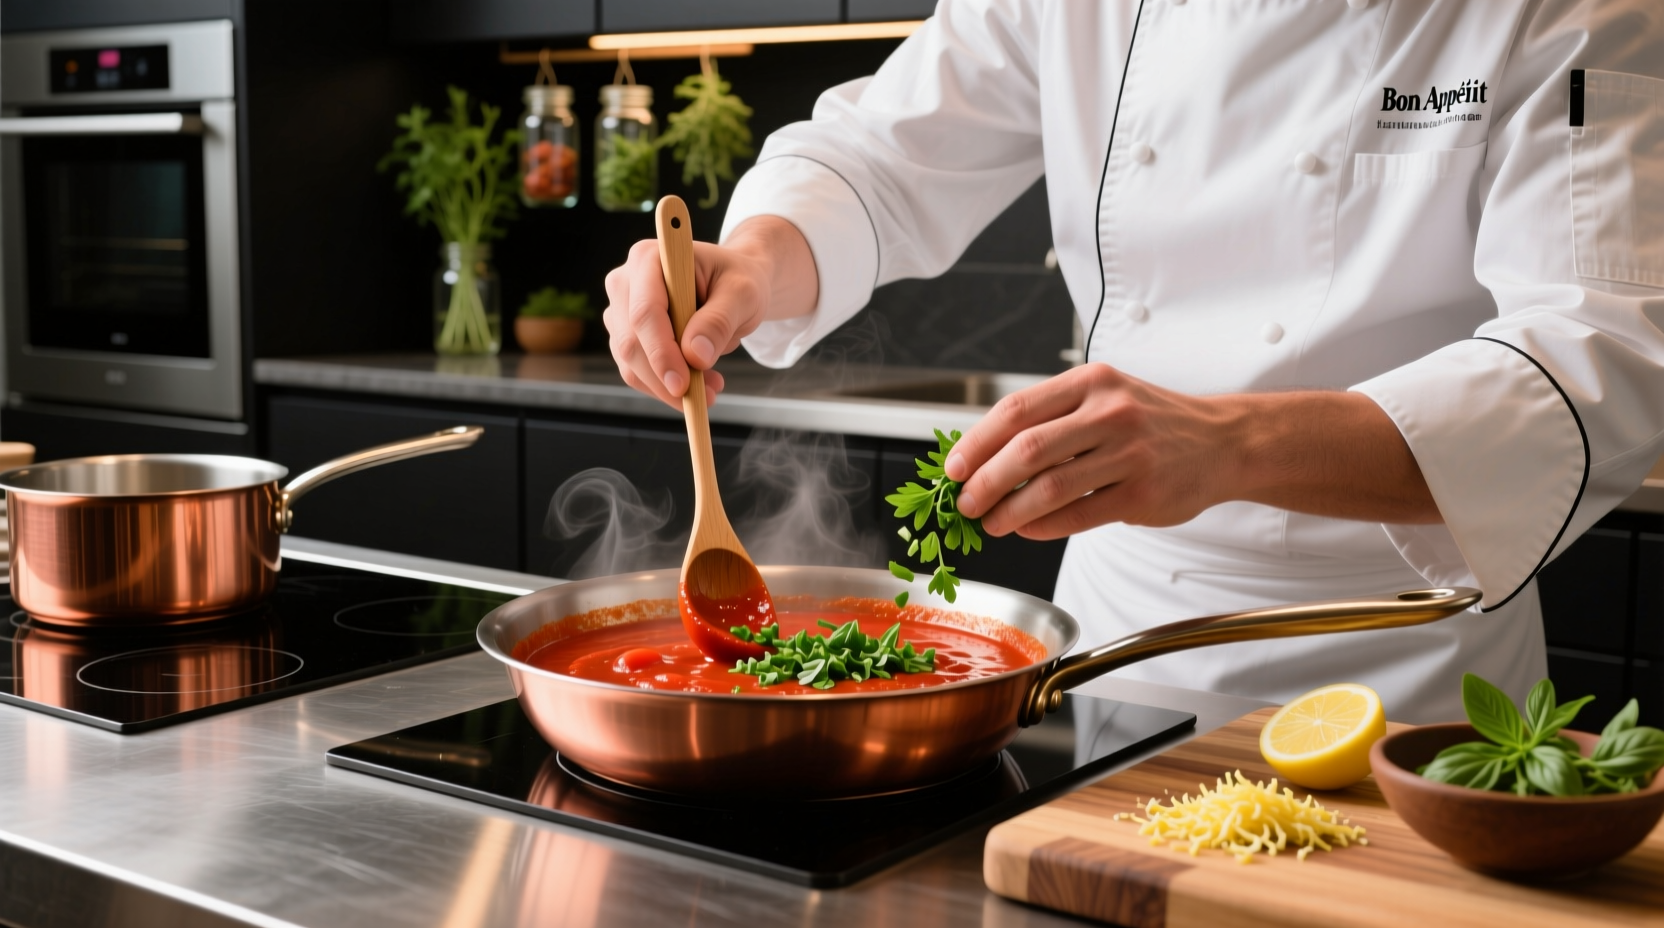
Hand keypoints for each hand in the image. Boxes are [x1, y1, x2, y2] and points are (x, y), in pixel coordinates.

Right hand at [602, 216, 817, 409]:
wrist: (731, 285)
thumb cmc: (737, 281)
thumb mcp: (743, 294)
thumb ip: (719, 320)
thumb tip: (695, 356)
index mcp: (648, 259)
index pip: (645, 313)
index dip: (661, 352)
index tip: (682, 385)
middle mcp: (624, 282)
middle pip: (631, 342)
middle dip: (666, 378)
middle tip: (709, 396)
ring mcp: (621, 311)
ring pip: (631, 364)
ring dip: (668, 387)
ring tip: (713, 387)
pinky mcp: (625, 336)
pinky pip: (637, 372)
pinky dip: (665, 387)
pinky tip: (699, 383)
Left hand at [943, 363, 1438, 539]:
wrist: (1225, 441)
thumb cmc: (1152, 422)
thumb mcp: (1104, 397)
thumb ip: (1052, 418)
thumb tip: (983, 456)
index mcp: (1091, 382)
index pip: (1016, 411)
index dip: (977, 443)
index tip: (954, 469)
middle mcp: (1110, 411)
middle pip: (1027, 450)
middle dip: (985, 482)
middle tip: (966, 503)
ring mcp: (1130, 452)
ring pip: (1050, 487)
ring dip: (1009, 511)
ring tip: (992, 523)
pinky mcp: (1144, 493)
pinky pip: (1078, 515)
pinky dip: (1043, 527)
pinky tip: (1028, 529)